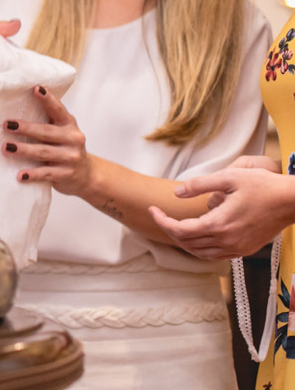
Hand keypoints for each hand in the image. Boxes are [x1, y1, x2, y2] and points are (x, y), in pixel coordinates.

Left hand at [6, 85, 91, 195]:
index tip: (35, 89)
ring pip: (43, 152)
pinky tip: (19, 175)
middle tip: (7, 125)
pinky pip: (46, 173)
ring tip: (6, 147)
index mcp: (69, 124)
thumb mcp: (62, 132)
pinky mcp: (67, 174)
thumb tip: (18, 104)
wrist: (86, 176)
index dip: (47, 99)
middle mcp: (73, 139)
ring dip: (23, 150)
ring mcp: (71, 157)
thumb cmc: (66, 148)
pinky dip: (32, 174)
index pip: (57, 109)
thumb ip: (48, 121)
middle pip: (46, 132)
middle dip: (25, 128)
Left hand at [147, 162, 294, 258]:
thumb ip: (199, 185)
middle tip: (160, 215)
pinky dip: (200, 247)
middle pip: (187, 243)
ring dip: (183, 241)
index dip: (162, 221)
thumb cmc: (262, 185)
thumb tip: (176, 193)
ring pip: (200, 253)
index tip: (152, 209)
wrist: (291, 201)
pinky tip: (197, 234)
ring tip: (173, 225)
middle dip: (169, 230)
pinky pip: (216, 254)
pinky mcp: (245, 250)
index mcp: (219, 224)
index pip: (180, 230)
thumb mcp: (228, 177)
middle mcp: (227, 241)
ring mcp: (237, 248)